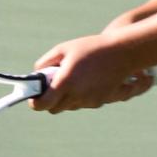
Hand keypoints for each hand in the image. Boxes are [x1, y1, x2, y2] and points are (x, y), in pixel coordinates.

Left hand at [30, 34, 156, 113]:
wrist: (122, 53)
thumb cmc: (91, 48)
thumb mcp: (64, 49)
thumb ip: (45, 63)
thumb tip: (36, 75)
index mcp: (65, 82)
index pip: (43, 104)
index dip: (35, 103)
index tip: (33, 97)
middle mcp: (77, 95)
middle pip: (54, 109)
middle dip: (50, 100)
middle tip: (51, 86)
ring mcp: (89, 100)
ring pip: (69, 106)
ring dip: (66, 98)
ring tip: (71, 79)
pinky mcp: (100, 102)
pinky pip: (83, 103)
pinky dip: (80, 96)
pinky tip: (85, 81)